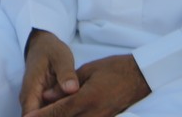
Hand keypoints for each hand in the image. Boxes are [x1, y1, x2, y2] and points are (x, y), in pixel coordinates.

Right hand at [21, 30, 80, 115]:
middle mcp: (29, 100)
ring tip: (77, 113)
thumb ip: (66, 74)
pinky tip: (75, 111)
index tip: (65, 115)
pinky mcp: (43, 102)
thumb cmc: (51, 50)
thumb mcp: (61, 58)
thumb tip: (72, 89)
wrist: (42, 45)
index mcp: (31, 91)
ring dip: (58, 115)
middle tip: (78, 114)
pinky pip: (49, 114)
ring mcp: (35, 102)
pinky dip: (60, 113)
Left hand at [28, 52, 150, 116]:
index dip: (43, 116)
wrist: (139, 77)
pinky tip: (62, 115)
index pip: (60, 111)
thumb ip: (65, 85)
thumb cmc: (112, 69)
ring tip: (45, 115)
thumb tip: (45, 96)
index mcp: (88, 98)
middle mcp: (94, 113)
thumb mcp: (86, 71)